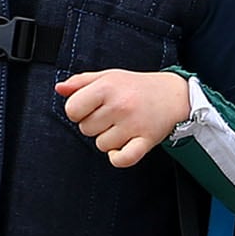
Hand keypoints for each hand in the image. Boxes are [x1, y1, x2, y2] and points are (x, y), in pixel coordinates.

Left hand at [57, 69, 191, 166]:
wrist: (174, 94)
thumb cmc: (137, 87)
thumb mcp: (108, 76)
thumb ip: (81, 82)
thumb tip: (60, 89)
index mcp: (107, 87)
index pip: (72, 110)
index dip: (77, 111)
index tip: (89, 108)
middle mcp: (120, 105)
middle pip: (85, 129)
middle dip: (95, 125)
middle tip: (111, 116)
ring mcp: (133, 124)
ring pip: (102, 145)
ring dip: (108, 139)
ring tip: (122, 126)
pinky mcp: (146, 140)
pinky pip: (122, 159)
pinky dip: (118, 157)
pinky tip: (121, 148)